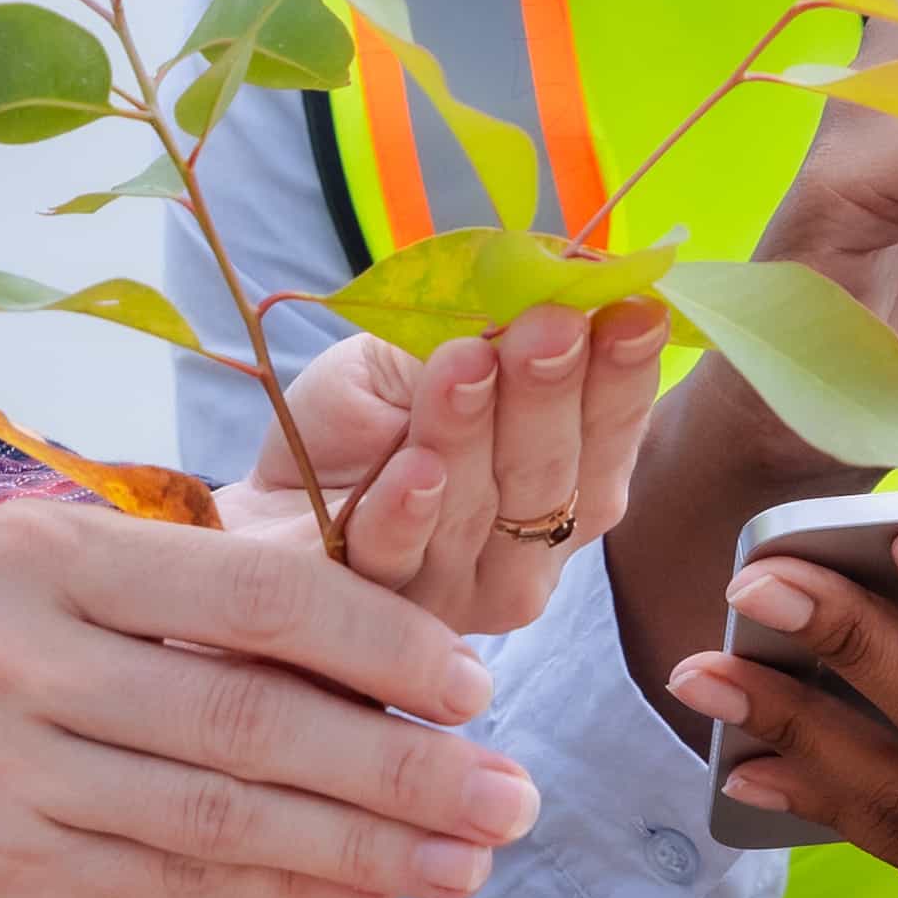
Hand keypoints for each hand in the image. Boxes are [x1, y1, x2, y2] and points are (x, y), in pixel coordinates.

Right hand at [0, 492, 539, 897]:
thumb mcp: (44, 570)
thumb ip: (193, 584)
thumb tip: (382, 616)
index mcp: (48, 554)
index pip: (252, 592)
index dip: (379, 639)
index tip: (475, 682)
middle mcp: (20, 661)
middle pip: (255, 722)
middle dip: (405, 767)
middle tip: (516, 796)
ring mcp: (4, 778)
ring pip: (228, 822)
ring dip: (370, 848)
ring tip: (472, 858)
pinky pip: (179, 885)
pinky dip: (288, 890)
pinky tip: (371, 891)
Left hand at [240, 305, 681, 634]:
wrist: (267, 509)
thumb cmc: (361, 428)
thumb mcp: (417, 357)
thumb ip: (485, 333)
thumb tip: (563, 271)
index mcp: (565, 477)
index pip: (610, 431)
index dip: (623, 374)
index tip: (630, 309)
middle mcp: (532, 547)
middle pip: (554, 476)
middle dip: (552, 394)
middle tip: (550, 326)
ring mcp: (464, 591)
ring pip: (481, 514)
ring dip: (473, 435)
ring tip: (467, 364)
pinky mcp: (386, 626)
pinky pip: (400, 560)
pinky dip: (407, 513)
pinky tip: (415, 469)